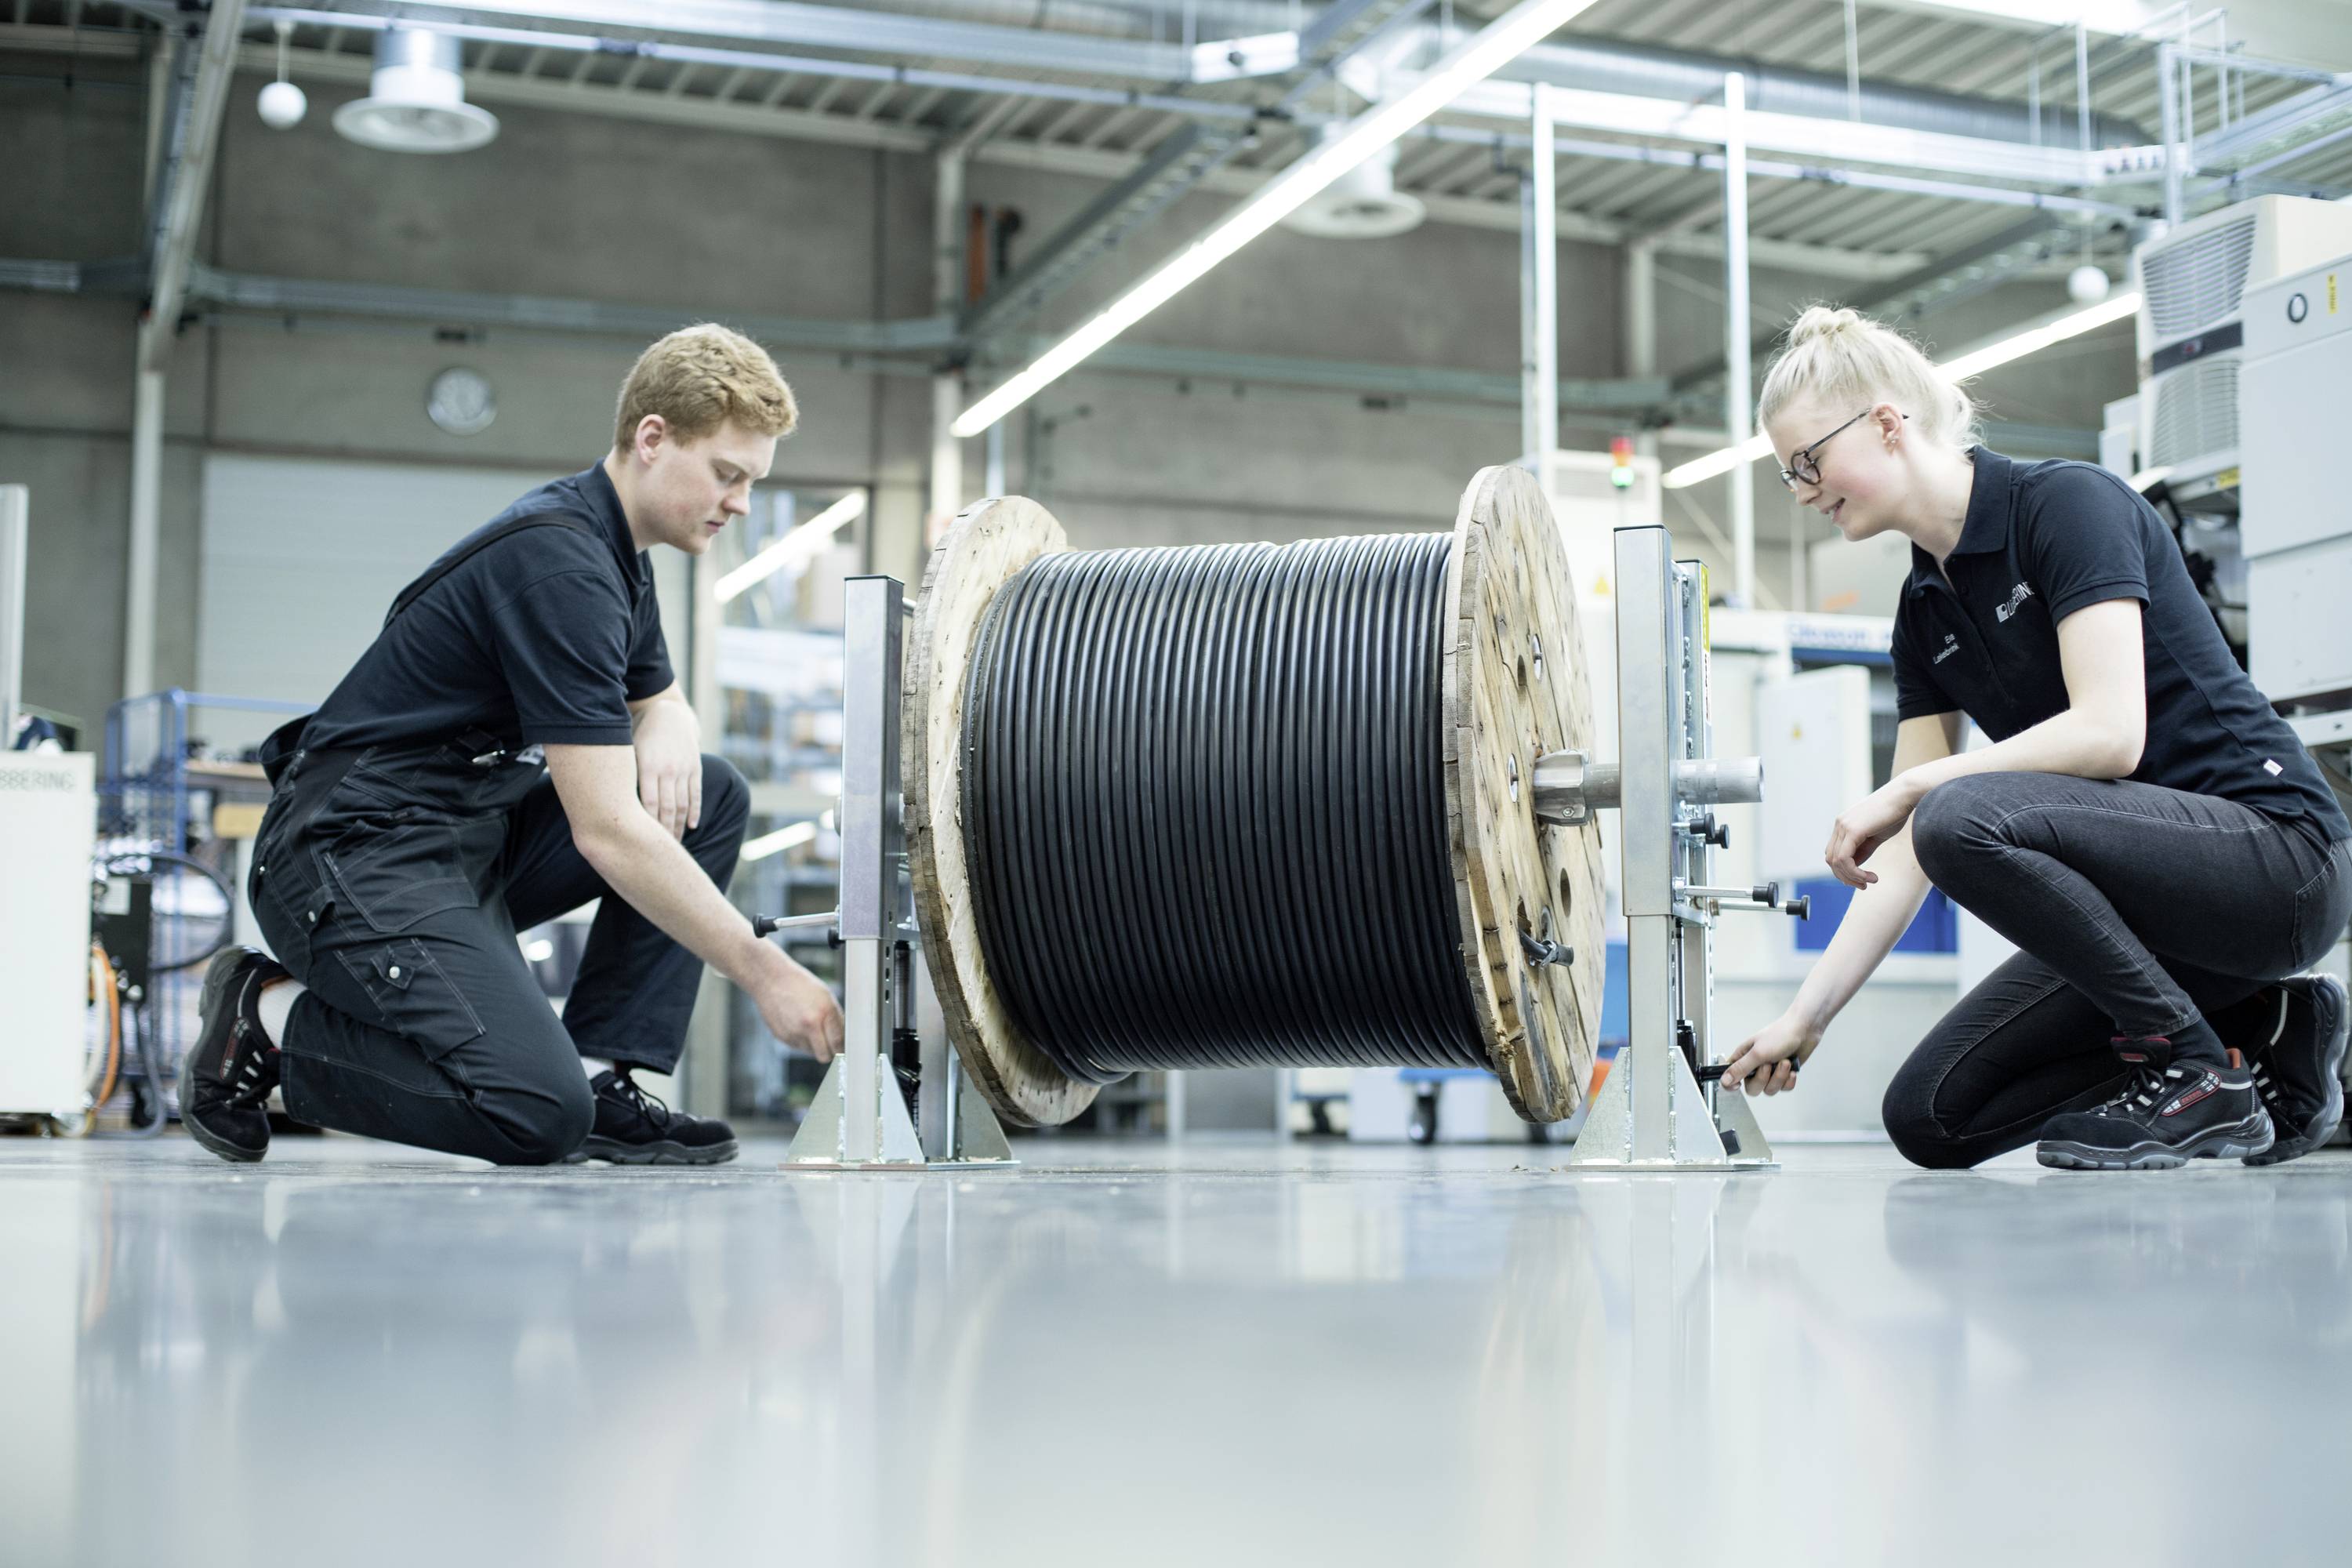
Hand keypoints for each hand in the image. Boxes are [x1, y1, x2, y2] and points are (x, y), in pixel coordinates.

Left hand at [632, 701, 701, 839]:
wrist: (668, 713)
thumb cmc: (639, 735)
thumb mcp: (627, 751)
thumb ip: (623, 775)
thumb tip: (605, 804)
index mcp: (647, 766)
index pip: (648, 804)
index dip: (647, 826)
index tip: (642, 843)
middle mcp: (667, 769)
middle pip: (666, 809)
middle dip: (663, 832)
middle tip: (659, 852)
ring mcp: (683, 769)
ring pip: (682, 804)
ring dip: (678, 826)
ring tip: (674, 844)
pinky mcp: (694, 768)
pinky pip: (695, 794)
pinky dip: (694, 811)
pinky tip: (692, 826)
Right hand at [751, 948, 844, 1062]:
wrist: (771, 980)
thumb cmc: (800, 985)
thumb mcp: (826, 996)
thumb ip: (835, 1019)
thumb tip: (843, 1038)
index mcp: (824, 1013)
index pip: (838, 1043)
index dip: (842, 1049)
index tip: (843, 1049)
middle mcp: (809, 1025)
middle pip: (824, 1056)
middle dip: (829, 1053)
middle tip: (830, 1045)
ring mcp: (793, 1033)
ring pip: (811, 1052)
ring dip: (814, 1046)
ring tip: (811, 1027)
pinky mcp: (781, 1037)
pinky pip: (797, 1047)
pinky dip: (801, 1041)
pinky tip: (798, 1024)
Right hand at [1716, 1012, 1817, 1096]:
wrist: (1804, 1031)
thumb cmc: (1780, 1034)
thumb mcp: (1757, 1053)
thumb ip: (1740, 1068)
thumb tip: (1724, 1080)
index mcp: (1743, 1058)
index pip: (1730, 1077)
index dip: (1731, 1085)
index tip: (1738, 1086)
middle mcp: (1755, 1067)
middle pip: (1752, 1088)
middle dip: (1763, 1079)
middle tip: (1768, 1065)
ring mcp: (1770, 1072)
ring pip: (1769, 1089)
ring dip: (1779, 1077)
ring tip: (1784, 1062)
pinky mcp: (1783, 1075)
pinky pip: (1783, 1088)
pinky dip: (1789, 1080)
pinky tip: (1791, 1069)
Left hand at [1824, 777, 1920, 888]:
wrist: (1905, 795)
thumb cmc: (1895, 813)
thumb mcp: (1875, 836)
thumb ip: (1862, 850)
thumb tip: (1854, 868)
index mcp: (1843, 824)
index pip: (1834, 853)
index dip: (1843, 871)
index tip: (1860, 880)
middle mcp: (1839, 824)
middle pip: (1832, 860)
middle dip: (1846, 877)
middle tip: (1864, 886)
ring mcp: (1843, 826)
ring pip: (1837, 862)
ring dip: (1853, 877)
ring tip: (1870, 882)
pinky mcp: (1852, 830)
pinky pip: (1845, 859)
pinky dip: (1855, 873)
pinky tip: (1870, 877)